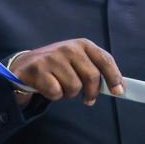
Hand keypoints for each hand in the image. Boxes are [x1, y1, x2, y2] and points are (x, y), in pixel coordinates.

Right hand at [8, 38, 124, 105]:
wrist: (26, 65)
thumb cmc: (59, 66)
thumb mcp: (79, 61)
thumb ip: (97, 70)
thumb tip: (118, 88)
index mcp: (83, 45)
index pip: (105, 60)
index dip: (114, 77)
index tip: (118, 92)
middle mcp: (69, 48)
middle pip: (92, 76)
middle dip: (92, 92)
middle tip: (88, 99)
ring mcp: (52, 58)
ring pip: (74, 87)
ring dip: (70, 93)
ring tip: (62, 87)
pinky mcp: (38, 70)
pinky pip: (56, 92)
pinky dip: (55, 95)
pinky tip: (49, 87)